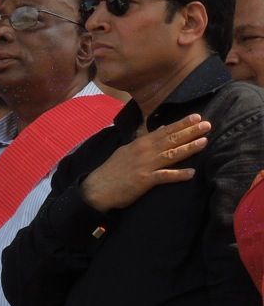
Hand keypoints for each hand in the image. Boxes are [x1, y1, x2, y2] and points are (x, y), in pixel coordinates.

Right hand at [80, 114, 209, 211]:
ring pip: (170, 154)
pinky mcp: (144, 180)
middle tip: (207, 124)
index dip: (181, 124)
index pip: (164, 131)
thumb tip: (160, 129)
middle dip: (190, 131)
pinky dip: (177, 175)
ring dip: (188, 148)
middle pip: (170, 139)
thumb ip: (145, 140)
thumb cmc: (113, 170)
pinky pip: (164, 176)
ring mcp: (145, 165)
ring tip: (204, 142)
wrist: (98, 188)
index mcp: (140, 143)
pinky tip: (191, 173)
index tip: (197, 117)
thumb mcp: (127, 150)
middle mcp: (144, 151)